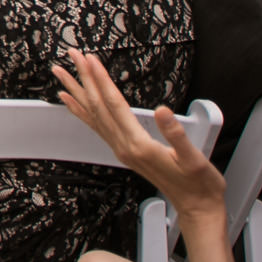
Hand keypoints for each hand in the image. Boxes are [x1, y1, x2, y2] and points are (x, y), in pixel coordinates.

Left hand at [53, 49, 224, 221]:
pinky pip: (96, 127)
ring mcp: (121, 150)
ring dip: (78, 91)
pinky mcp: (124, 152)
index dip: (102, 80)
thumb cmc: (198, 183)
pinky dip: (81, 112)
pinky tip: (72, 102)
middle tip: (73, 55)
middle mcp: (124, 147)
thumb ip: (176, 134)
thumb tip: (162, 111)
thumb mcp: (194, 158)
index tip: (91, 60)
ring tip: (62, 73)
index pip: (114, 105)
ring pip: (92, 115)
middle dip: (84, 78)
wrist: (196, 206)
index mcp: (139, 144)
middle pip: (98, 106)